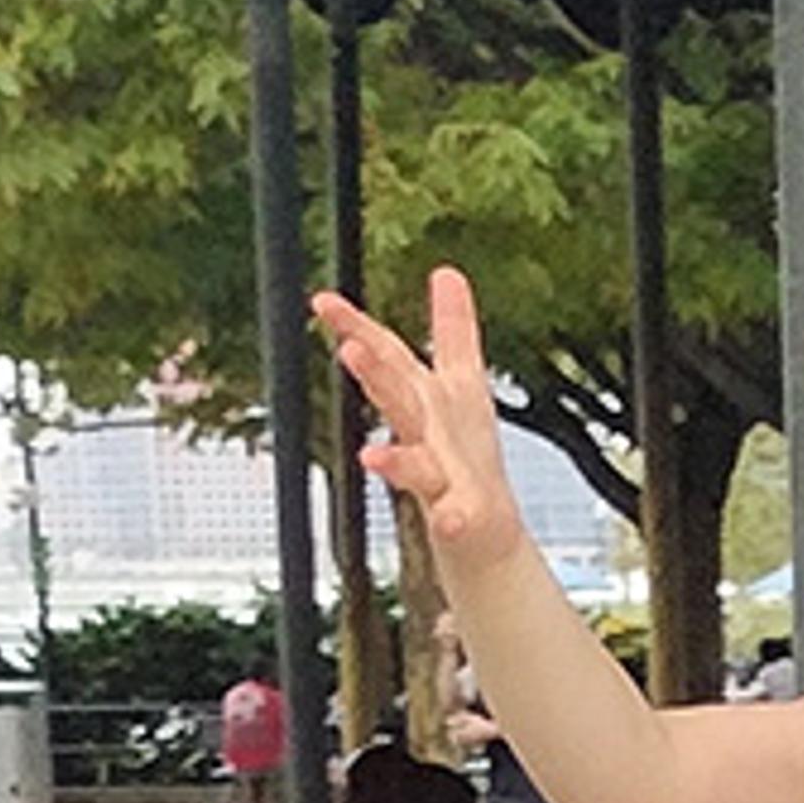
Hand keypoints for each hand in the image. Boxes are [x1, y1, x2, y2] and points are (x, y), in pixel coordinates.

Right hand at [313, 268, 526, 568]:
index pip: (389, 356)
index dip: (358, 327)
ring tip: (373, 459)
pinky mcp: (463, 518)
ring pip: (414, 464)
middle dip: (376, 377)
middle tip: (351, 350)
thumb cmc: (464, 456)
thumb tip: (447, 271)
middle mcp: (425, 437)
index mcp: (426, 400)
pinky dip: (453, 519)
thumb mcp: (464, 383)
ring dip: (394, 459)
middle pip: (397, 403)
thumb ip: (452, 330)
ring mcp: (440, 480)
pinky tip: (451, 519)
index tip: (322, 301)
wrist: (481, 532)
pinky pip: (456, 518)